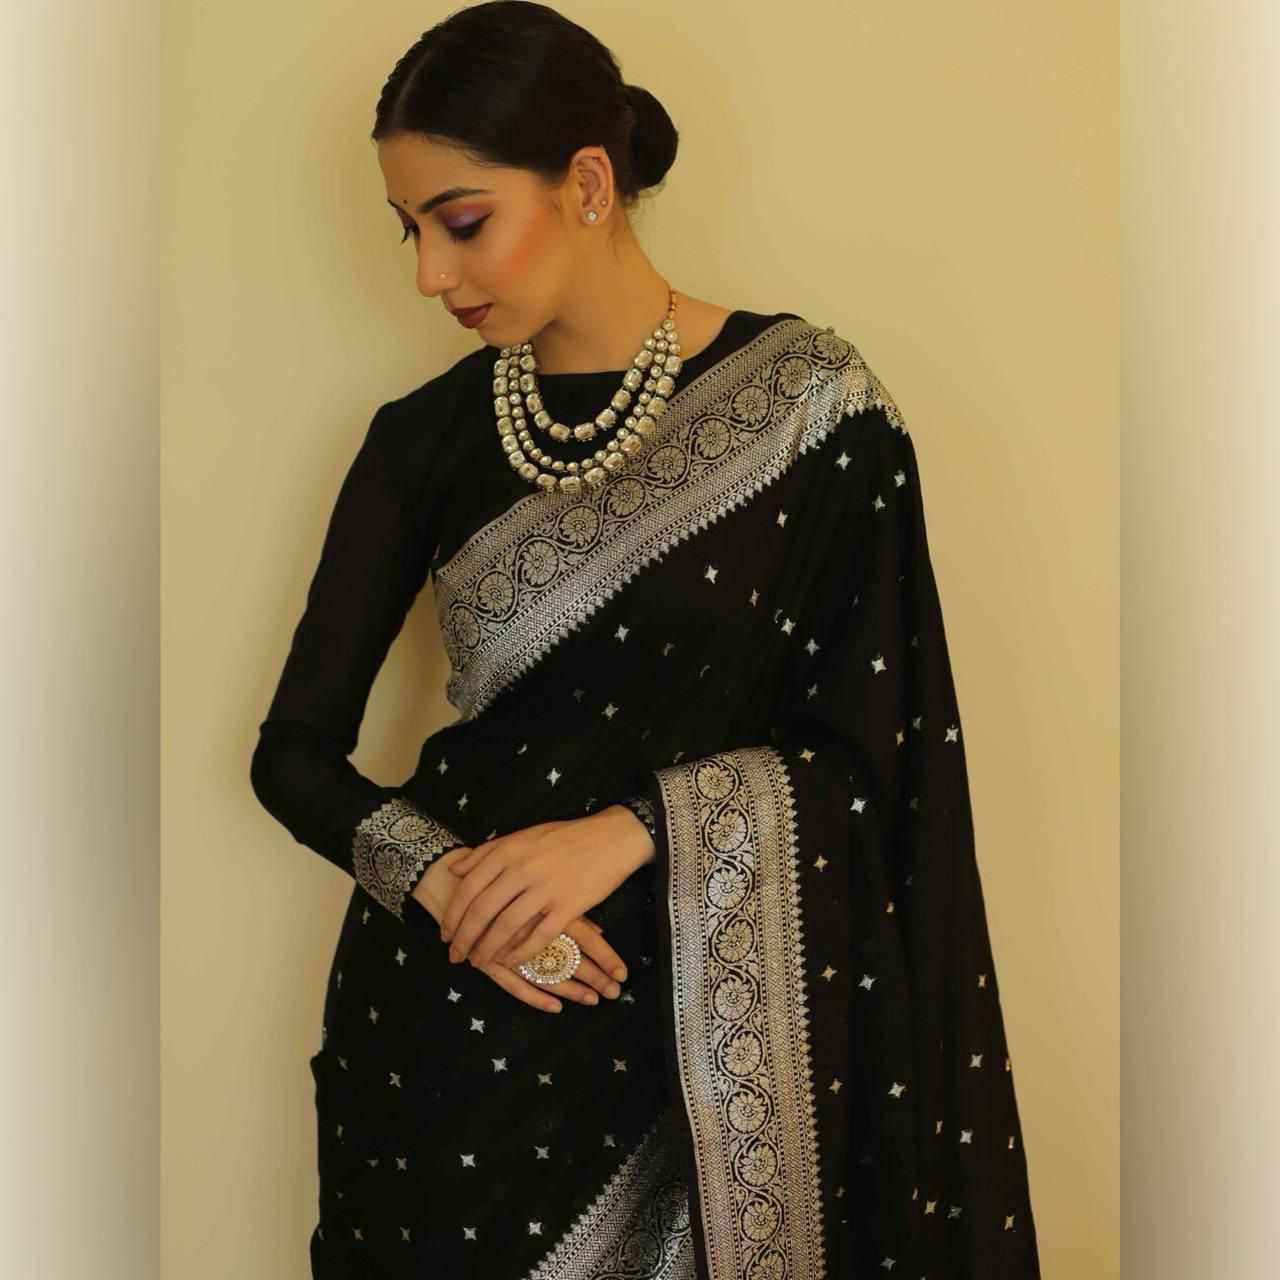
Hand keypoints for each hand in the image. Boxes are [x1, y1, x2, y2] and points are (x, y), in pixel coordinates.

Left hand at [438, 805, 652, 974]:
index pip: (469, 887)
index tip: (445, 934)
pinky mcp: (568, 906)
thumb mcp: (523, 835)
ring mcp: (546, 888)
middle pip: (482, 910)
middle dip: (464, 938)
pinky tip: (511, 963)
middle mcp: (522, 868)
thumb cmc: (565, 837)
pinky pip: (538, 936)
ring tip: (478, 963)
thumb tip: (455, 869)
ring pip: (506, 926)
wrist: (611, 837)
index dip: (453, 915)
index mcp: (509, 850)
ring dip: (487, 950)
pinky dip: (521, 953)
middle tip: (456, 956)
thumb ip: (488, 852)